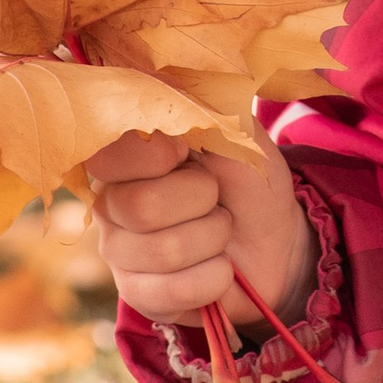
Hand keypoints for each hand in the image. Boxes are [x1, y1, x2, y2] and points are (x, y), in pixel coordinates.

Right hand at [87, 127, 314, 332]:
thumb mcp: (238, 134)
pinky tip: (217, 267)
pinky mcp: (136, 293)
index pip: (108, 153)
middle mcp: (110, 200)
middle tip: (215, 196)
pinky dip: (214, 277)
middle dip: (202, 199)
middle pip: (142, 207)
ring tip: (220, 228)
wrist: (274, 240)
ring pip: (164, 251)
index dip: (154, 155)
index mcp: (125, 152)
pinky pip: (172, 292)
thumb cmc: (248, 178)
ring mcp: (118, 250)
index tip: (185, 152)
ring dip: (214, 238)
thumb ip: (202, 110)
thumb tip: (166, 89)